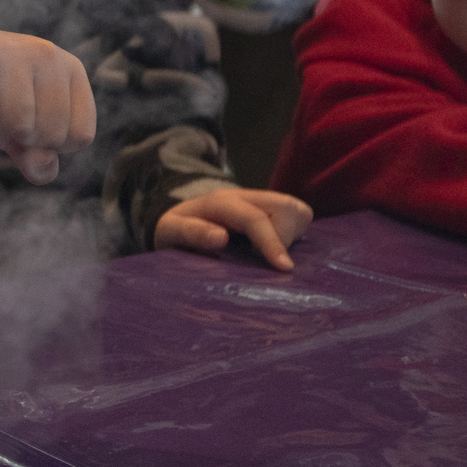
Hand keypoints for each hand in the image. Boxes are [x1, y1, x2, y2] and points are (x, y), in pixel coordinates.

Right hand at [0, 0, 93, 183]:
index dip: (51, 144)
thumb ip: (38, 156)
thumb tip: (42, 168)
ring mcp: (12, 54)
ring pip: (20, 126)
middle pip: (52, 135)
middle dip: (22, 138)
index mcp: (70, 68)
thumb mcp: (18, 126)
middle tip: (1, 110)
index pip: (81, 136)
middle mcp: (47, 54)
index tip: (29, 120)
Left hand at [155, 187, 311, 271]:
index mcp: (220, 202)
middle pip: (284, 206)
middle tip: (270, 262)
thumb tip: (220, 237)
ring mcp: (259, 202)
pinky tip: (279, 249)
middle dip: (286, 236)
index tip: (284, 269)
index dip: (272, 242)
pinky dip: (297, 233)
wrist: (176, 223)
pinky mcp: (269, 211)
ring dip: (293, 234)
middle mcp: (244, 197)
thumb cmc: (173, 232)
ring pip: (296, 209)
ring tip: (273, 254)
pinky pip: (298, 216)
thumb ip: (189, 232)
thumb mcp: (168, 232)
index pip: (254, 217)